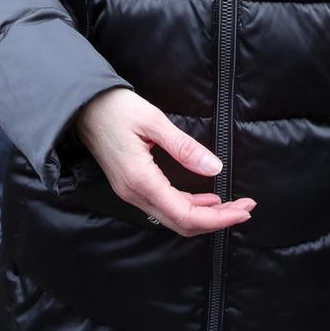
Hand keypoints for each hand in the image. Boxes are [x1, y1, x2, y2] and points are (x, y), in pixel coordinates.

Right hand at [76, 87, 254, 236]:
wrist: (83, 107)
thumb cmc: (116, 109)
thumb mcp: (154, 122)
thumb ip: (185, 148)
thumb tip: (215, 167)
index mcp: (141, 180)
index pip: (186, 215)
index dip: (218, 218)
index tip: (244, 208)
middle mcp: (134, 194)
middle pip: (181, 223)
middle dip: (217, 220)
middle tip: (246, 207)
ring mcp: (130, 193)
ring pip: (173, 218)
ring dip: (205, 215)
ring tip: (233, 204)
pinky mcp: (131, 186)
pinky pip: (164, 207)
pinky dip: (189, 207)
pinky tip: (208, 199)